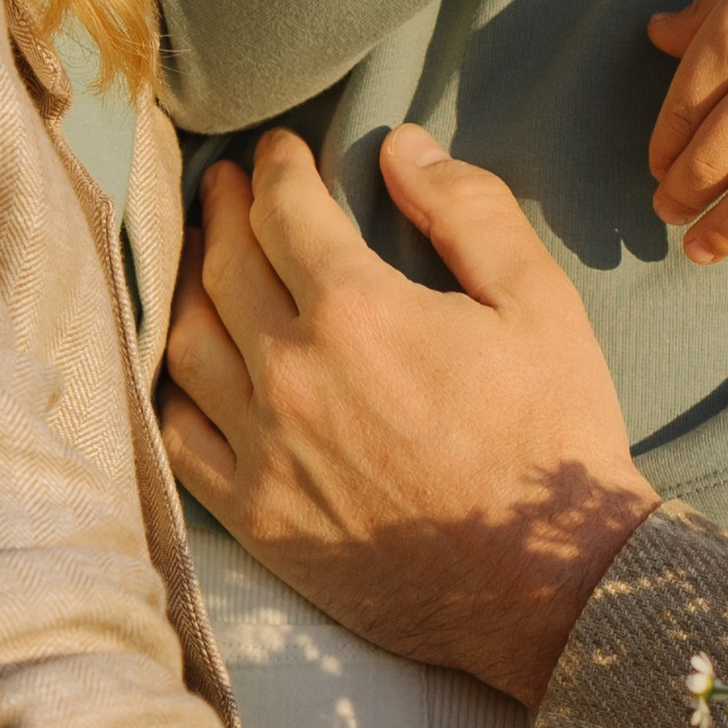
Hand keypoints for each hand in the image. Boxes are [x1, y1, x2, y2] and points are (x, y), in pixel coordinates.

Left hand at [160, 125, 657, 704]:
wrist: (550, 581)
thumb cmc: (554, 436)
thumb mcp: (540, 300)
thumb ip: (470, 210)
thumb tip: (403, 146)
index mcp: (359, 310)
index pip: (285, 210)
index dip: (276, 166)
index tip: (278, 148)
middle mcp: (293, 373)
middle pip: (224, 264)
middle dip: (221, 208)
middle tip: (223, 181)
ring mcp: (264, 449)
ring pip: (188, 341)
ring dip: (188, 283)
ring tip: (202, 257)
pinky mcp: (256, 515)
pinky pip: (180, 435)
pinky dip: (173, 385)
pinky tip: (189, 362)